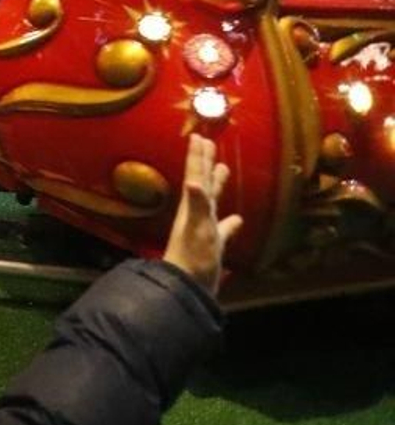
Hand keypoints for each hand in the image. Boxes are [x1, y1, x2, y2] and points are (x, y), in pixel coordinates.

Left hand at [162, 134, 242, 296]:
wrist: (186, 288)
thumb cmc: (192, 258)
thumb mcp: (198, 229)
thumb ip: (197, 205)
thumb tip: (194, 181)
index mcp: (193, 207)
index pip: (195, 175)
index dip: (197, 157)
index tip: (197, 136)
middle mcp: (196, 214)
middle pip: (201, 182)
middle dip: (204, 162)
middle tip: (207, 142)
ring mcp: (204, 229)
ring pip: (212, 201)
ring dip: (216, 184)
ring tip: (222, 169)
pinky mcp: (212, 246)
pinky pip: (223, 229)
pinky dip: (230, 223)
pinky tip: (237, 220)